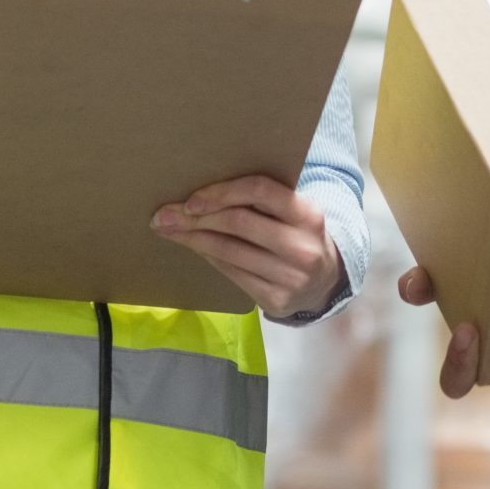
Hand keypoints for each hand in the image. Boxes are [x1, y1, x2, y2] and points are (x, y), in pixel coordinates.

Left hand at [152, 178, 342, 319]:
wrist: (326, 282)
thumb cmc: (298, 236)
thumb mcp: (294, 213)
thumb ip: (264, 201)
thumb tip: (203, 189)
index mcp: (307, 213)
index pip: (260, 190)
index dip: (221, 192)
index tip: (190, 199)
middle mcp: (301, 245)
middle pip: (237, 222)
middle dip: (194, 218)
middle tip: (163, 215)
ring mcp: (289, 276)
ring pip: (228, 250)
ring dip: (192, 238)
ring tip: (168, 229)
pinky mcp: (275, 299)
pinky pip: (230, 272)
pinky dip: (207, 256)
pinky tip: (193, 247)